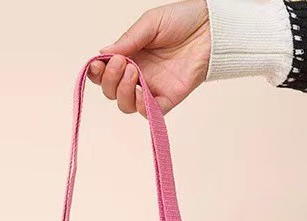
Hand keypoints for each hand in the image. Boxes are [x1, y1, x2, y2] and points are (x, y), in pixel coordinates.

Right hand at [88, 0, 209, 115]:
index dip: (97, 73)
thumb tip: (102, 53)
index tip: (98, 64)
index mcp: (130, 57)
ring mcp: (152, 89)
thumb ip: (127, 40)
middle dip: (110, 80)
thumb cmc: (182, 21)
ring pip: (126, 105)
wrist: (210, 28)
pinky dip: (140, 106)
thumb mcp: (149, 24)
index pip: (105, 73)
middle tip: (121, 63)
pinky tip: (141, 92)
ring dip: (123, 91)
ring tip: (133, 71)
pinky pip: (149, 113)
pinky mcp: (168, 99)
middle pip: (112, 92)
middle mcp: (138, 75)